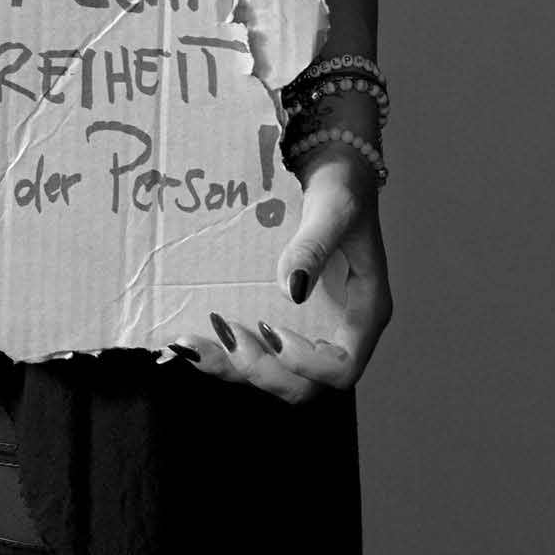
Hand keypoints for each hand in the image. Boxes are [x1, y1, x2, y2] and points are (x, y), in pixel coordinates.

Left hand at [190, 146, 391, 403]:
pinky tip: (191, 339)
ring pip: (273, 377)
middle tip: (227, 332)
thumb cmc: (342, 186)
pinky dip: (221, 354)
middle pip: (305, 386)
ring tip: (194, 344)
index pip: (345, 368)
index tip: (275, 331)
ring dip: (232, 369)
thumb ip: (314, 245)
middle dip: (261, 371)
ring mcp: (307, 331)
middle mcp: (337, 331)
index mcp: (364, 312)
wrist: (329, 168)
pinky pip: (252, 355)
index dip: (310, 365)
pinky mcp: (279, 323)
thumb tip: (292, 289)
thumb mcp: (334, 208)